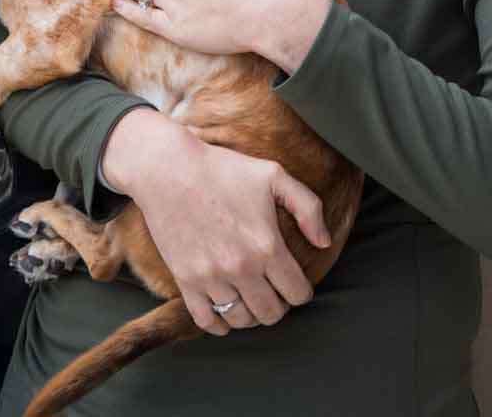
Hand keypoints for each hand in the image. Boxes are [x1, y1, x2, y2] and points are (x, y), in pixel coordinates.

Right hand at [100, 108, 329, 334]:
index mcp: (267, 245)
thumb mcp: (274, 175)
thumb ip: (308, 207)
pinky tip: (225, 310)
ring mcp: (211, 277)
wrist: (168, 169)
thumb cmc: (222, 169)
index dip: (302, 291)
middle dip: (279, 305)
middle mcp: (241, 267)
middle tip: (274, 291)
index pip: (298, 293)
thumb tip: (323, 242)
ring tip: (250, 297)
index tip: (295, 283)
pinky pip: (206, 321)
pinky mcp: (186, 280)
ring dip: (250, 314)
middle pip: (271, 314)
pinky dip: (219, 324)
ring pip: (241, 320)